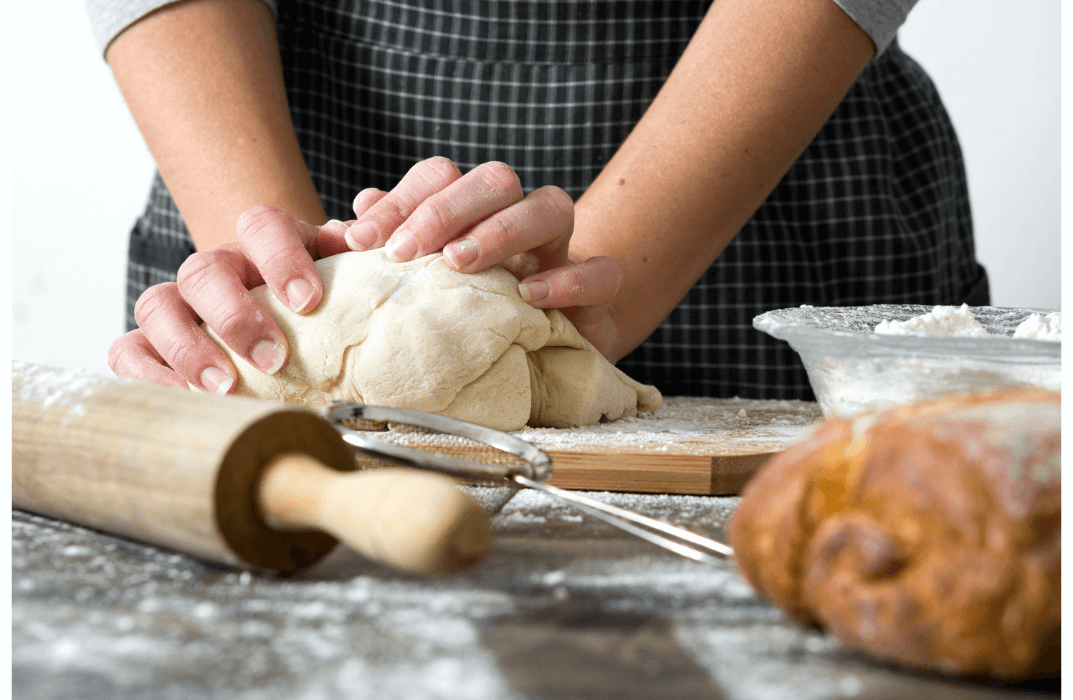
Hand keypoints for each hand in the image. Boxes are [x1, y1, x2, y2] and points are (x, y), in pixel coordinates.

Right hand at [108, 209, 352, 391]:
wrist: (285, 324)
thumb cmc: (317, 308)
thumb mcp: (345, 280)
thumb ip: (357, 255)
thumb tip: (363, 239)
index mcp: (264, 247)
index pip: (262, 225)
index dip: (281, 257)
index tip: (308, 300)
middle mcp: (216, 269)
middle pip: (204, 269)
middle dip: (236, 315)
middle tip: (273, 357)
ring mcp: (178, 306)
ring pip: (157, 305)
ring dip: (189, 348)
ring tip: (227, 386)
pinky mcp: (150, 345)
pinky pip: (128, 352)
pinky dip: (149, 375)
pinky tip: (187, 399)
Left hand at [344, 157, 623, 356]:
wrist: (547, 362)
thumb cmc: (476, 319)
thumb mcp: (423, 288)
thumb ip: (389, 254)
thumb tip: (348, 223)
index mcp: (475, 214)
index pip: (441, 176)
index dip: (400, 200)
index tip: (361, 241)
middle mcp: (519, 222)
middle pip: (495, 179)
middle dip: (445, 209)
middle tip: (404, 252)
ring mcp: (562, 253)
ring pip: (551, 206)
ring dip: (501, 228)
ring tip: (458, 263)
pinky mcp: (598, 294)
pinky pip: (601, 272)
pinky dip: (568, 280)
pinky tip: (529, 297)